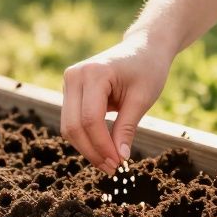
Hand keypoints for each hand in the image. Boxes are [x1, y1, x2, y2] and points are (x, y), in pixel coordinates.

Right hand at [61, 34, 171, 173]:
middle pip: (73, 126)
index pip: (90, 119)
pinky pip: (72, 121)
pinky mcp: (70, 91)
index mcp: (93, 73)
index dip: (103, 146)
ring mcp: (69, 82)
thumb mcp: (142, 99)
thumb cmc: (148, 69)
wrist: (144, 47)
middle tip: (114, 169)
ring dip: (88, 149)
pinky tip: (104, 150)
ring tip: (110, 163)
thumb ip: (127, 128)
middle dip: (92, 151)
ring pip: (69, 127)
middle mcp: (74, 76)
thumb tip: (119, 159)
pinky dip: (86, 138)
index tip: (119, 164)